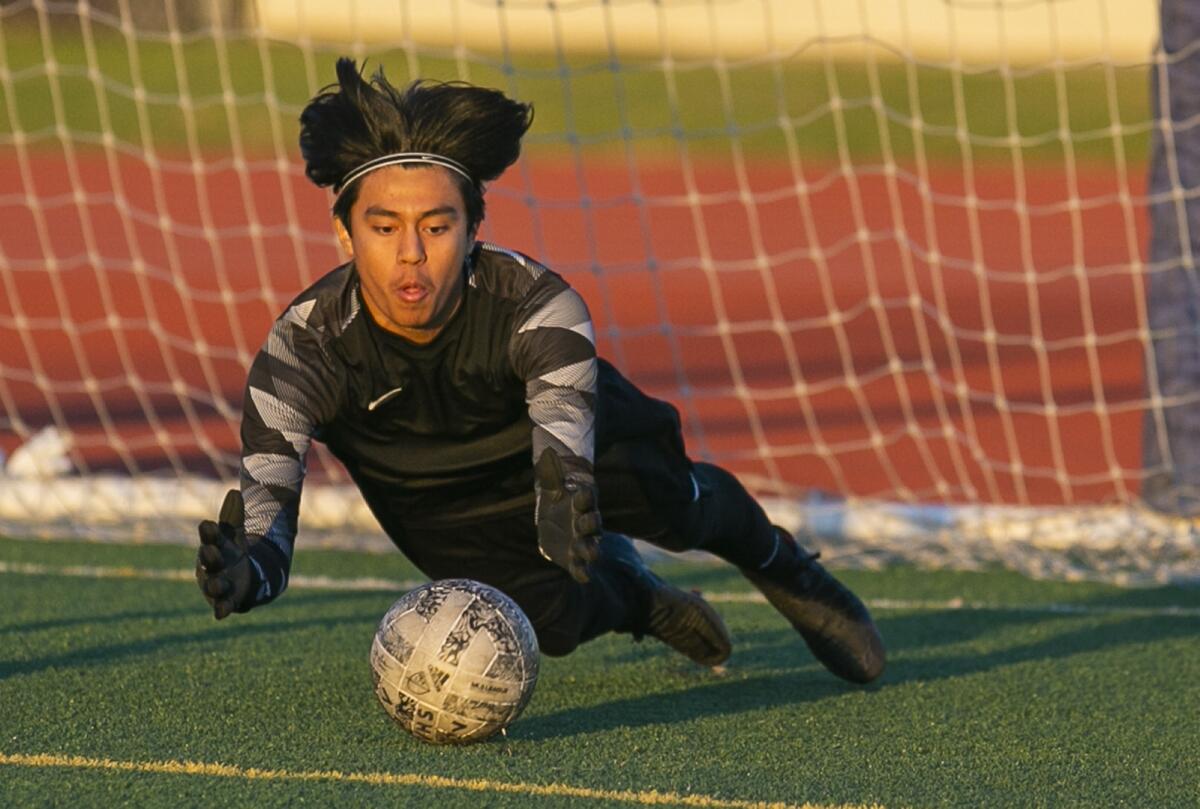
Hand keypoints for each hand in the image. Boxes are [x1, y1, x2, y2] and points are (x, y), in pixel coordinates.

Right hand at [195, 489, 253, 618]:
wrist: (242, 577)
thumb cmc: (232, 553)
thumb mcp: (235, 534)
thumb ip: (234, 517)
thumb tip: (235, 492)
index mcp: (213, 547)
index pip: (210, 538)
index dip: (209, 532)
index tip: (207, 524)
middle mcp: (212, 566)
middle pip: (209, 561)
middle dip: (209, 556)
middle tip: (209, 550)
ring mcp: (217, 584)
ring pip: (213, 585)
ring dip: (214, 584)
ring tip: (216, 583)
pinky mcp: (226, 601)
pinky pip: (223, 606)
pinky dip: (222, 610)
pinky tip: (221, 614)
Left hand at [534, 450, 601, 582]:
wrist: (554, 519)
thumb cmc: (557, 499)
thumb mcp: (551, 486)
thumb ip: (550, 473)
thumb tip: (546, 453)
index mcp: (580, 502)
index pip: (587, 497)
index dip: (585, 496)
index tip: (582, 492)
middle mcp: (585, 522)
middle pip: (592, 523)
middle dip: (591, 523)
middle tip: (587, 522)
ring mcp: (581, 540)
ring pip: (590, 546)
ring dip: (590, 549)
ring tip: (588, 554)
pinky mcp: (574, 557)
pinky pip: (581, 567)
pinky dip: (583, 572)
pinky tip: (584, 576)